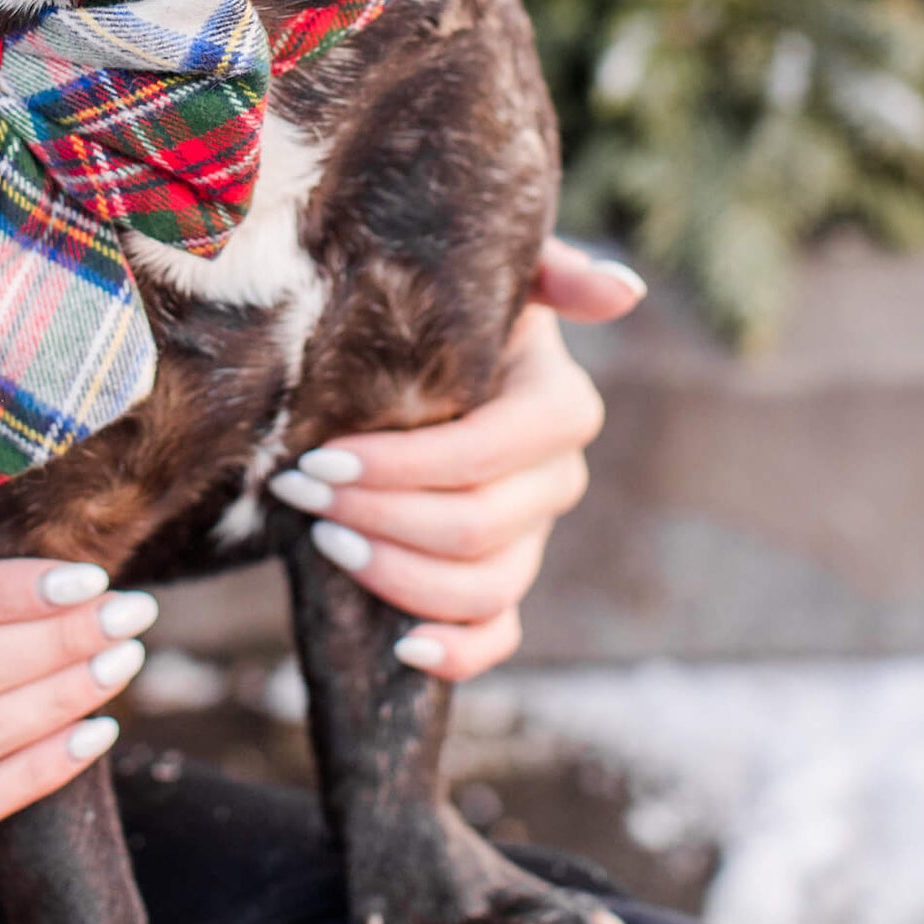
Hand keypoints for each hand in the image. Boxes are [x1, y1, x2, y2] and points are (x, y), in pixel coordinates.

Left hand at [268, 238, 642, 680]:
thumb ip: (554, 270)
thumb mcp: (496, 275)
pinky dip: (456, 653)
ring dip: (394, 576)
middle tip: (299, 490)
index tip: (321, 457)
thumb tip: (624, 290)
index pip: (481, 455)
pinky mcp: (506, 579)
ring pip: (481, 588)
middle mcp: (557, 479)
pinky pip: (496, 636)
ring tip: (324, 540)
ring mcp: (534, 536)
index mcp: (559, 408)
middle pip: (472, 528)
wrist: (427, 352)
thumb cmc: (453, 306)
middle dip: (374, 516)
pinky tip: (402, 647)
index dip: (400, 468)